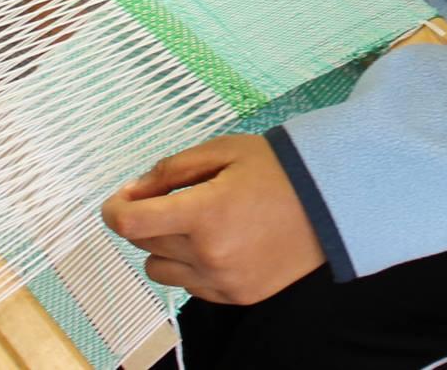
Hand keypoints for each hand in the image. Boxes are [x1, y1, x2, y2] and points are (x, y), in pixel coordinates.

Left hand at [101, 135, 325, 304]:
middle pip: (144, 243)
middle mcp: (209, 254)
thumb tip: (135, 190)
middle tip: (172, 197)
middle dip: (147, 217)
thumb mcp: (224, 151)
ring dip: (165, 246)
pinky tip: (217, 242)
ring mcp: (222, 281)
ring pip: (160, 270)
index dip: (113, 209)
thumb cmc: (279, 169)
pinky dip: (190, 265)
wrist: (332, 203)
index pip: (130, 223)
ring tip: (195, 224)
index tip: (119, 199)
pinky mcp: (236, 296)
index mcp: (204, 213)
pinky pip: (190, 286)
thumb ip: (172, 169)